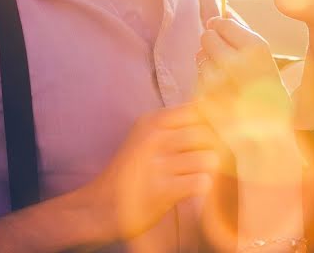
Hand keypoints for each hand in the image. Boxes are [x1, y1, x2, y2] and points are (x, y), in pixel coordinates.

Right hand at [80, 104, 219, 241]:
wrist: (99, 206)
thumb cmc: (132, 170)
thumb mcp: (146, 135)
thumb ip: (176, 121)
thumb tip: (214, 107)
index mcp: (152, 122)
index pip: (198, 110)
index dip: (212, 123)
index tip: (214, 134)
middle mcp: (154, 139)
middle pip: (207, 134)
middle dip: (212, 149)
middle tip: (202, 161)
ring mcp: (157, 166)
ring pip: (208, 158)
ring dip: (209, 170)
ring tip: (196, 174)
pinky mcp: (162, 191)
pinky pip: (202, 182)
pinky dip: (202, 187)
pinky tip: (191, 188)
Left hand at [196, 18, 298, 179]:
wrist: (265, 137)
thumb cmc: (269, 96)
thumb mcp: (266, 62)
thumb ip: (244, 34)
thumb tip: (225, 9)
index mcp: (256, 48)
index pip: (223, 22)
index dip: (221, 27)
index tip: (222, 32)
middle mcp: (235, 60)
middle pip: (207, 36)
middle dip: (212, 43)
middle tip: (224, 57)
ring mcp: (216, 79)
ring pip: (200, 56)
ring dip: (207, 61)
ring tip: (224, 76)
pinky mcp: (203, 95)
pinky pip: (197, 77)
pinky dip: (204, 81)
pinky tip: (219, 90)